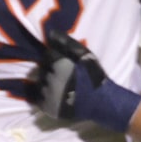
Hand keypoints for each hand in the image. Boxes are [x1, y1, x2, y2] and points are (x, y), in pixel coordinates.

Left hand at [15, 31, 140, 133]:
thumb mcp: (86, 56)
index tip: (65, 64)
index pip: (48, 54)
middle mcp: (51, 79)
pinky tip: (55, 95)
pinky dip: (44, 96)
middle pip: (42, 68)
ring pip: (40, 83)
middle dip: (50, 70)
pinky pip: (38, 98)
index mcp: (60, 65)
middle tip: (63, 75)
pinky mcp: (47, 107)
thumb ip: (67, 43)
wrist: (102, 103)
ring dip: (46, 82)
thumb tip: (50, 33)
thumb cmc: (95, 77)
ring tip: (60, 86)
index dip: (56, 58)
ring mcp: (47, 94)